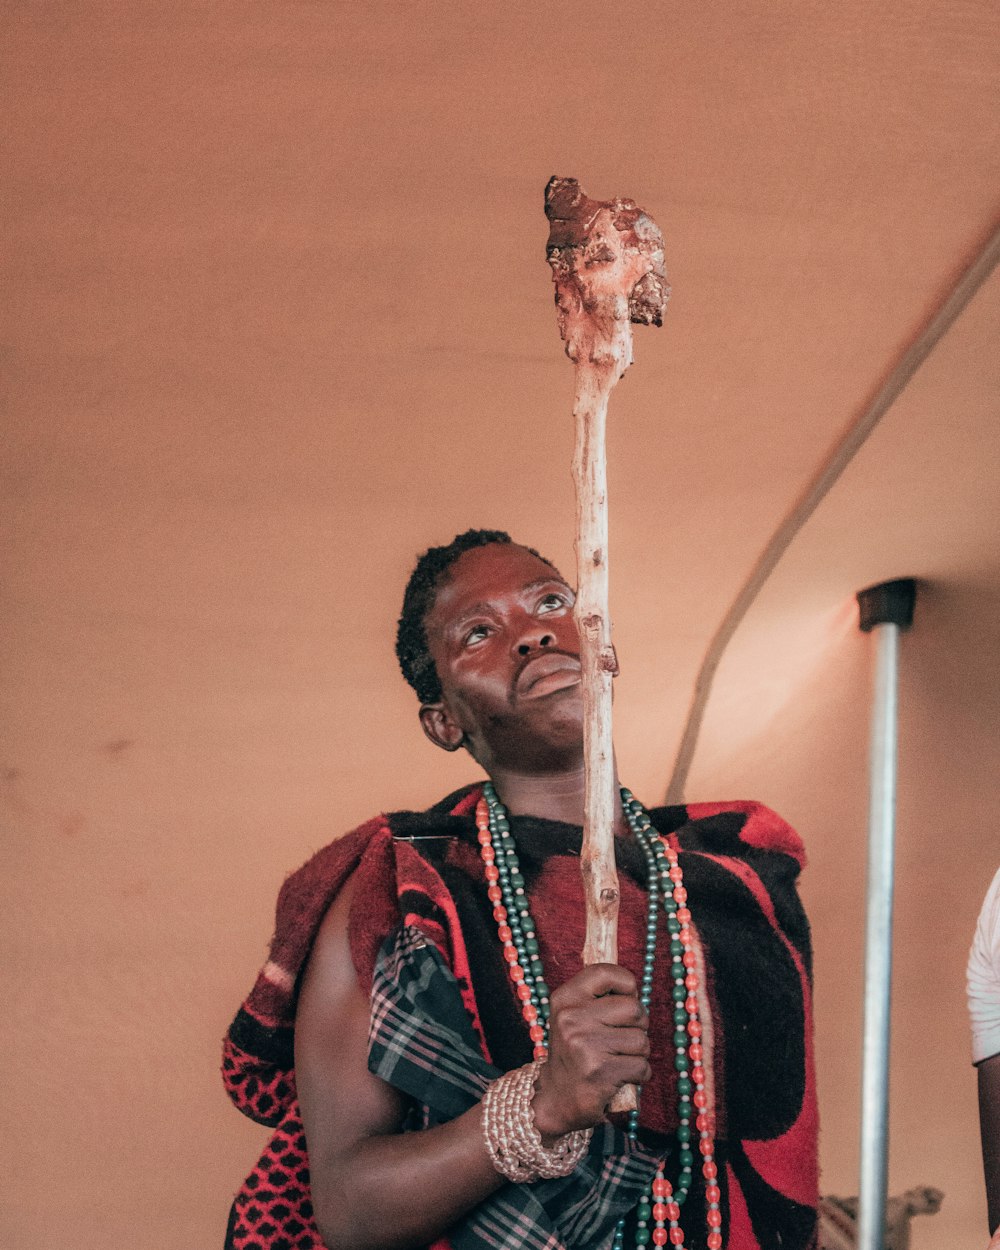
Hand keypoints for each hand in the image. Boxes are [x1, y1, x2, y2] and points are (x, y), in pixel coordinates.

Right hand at [530, 963, 650, 1138]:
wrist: (555, 1098)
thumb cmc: (574, 1052)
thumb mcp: (573, 1016)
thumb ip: (598, 998)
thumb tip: (635, 990)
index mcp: (565, 999)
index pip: (605, 973)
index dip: (626, 984)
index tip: (627, 997)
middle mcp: (572, 1018)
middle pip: (634, 1008)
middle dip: (638, 1026)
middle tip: (623, 1037)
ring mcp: (585, 1045)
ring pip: (641, 1040)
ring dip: (638, 1054)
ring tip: (618, 1059)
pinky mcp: (600, 1072)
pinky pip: (642, 1066)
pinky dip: (639, 1075)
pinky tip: (620, 1077)